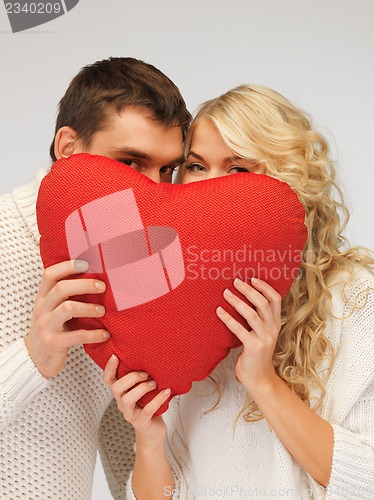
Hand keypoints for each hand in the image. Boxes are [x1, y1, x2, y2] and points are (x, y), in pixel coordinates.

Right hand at [25, 260, 109, 378]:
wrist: (36, 358)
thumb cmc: (51, 328)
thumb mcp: (53, 309)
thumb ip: (66, 296)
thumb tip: (96, 279)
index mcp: (43, 298)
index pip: (50, 275)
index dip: (68, 266)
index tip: (87, 263)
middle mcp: (42, 309)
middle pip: (61, 288)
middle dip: (85, 285)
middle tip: (102, 287)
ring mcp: (46, 326)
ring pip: (68, 309)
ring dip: (89, 308)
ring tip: (102, 311)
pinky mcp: (53, 343)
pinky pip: (77, 335)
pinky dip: (94, 334)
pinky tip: (105, 334)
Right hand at [103, 355, 169, 448]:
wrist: (152, 432)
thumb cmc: (147, 407)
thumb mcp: (142, 390)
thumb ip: (141, 378)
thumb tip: (152, 357)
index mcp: (121, 393)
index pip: (108, 380)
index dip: (109, 368)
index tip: (115, 355)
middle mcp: (122, 403)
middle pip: (116, 388)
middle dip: (130, 378)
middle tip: (145, 374)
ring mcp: (130, 414)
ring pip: (127, 399)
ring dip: (142, 388)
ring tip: (155, 383)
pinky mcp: (141, 422)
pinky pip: (148, 410)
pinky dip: (158, 399)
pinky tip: (166, 391)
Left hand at [216, 277, 281, 396]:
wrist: (259, 378)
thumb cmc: (256, 354)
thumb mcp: (262, 334)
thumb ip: (258, 319)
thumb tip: (242, 298)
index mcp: (275, 323)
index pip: (275, 300)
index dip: (265, 287)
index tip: (253, 278)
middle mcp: (272, 329)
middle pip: (263, 304)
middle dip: (249, 290)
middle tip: (235, 281)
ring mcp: (264, 339)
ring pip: (252, 314)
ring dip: (237, 302)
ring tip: (226, 293)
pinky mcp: (254, 347)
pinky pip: (239, 330)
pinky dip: (228, 319)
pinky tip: (219, 311)